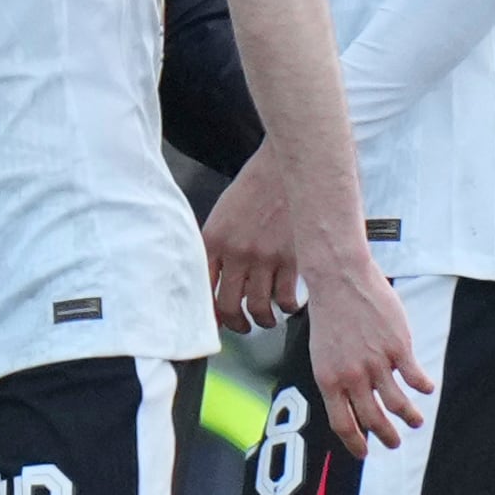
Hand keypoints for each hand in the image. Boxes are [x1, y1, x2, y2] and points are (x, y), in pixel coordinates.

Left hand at [202, 150, 299, 332]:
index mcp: (213, 240)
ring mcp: (264, 258)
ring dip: (262, 320)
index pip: (202, 287)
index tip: (215, 320)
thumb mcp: (225, 212)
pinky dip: (288, 308)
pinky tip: (289, 305)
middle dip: (235, 323)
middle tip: (242, 326)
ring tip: (266, 319)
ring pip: (259, 308)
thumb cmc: (256, 186)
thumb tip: (219, 275)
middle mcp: (236, 253)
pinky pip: (287, 299)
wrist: (288, 168)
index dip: (208, 311)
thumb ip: (219, 243)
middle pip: (229, 305)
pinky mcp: (292, 260)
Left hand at [301, 255, 434, 457]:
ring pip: (399, 405)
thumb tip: (350, 402)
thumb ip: (337, 377)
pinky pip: (416, 379)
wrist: (338, 278)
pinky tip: (426, 388)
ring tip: (416, 420)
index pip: (342, 423)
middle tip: (395, 443)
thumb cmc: (329, 314)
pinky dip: (424, 387)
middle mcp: (352, 376)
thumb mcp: (322, 351)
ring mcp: (376, 363)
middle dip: (386, 436)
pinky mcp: (398, 348)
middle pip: (374, 420)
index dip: (354, 443)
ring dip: (410, 417)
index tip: (363, 454)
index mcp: (328, 378)